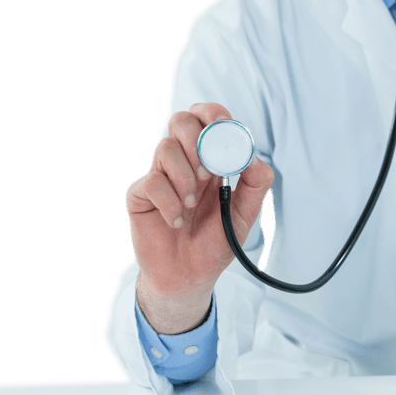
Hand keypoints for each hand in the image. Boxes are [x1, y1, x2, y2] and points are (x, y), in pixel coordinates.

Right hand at [125, 103, 272, 327]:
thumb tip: (253, 156)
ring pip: (166, 147)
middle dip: (198, 142)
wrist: (190, 277)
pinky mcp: (140, 194)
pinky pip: (152, 181)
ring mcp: (160, 175)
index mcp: (210, 160)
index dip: (215, 117)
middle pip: (181, 120)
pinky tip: (176, 222)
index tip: (226, 134)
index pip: (208, 119)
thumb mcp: (245, 215)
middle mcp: (184, 162)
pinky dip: (169, 203)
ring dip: (185, 177)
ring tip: (192, 205)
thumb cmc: (215, 243)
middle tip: (210, 173)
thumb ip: (255, 184)